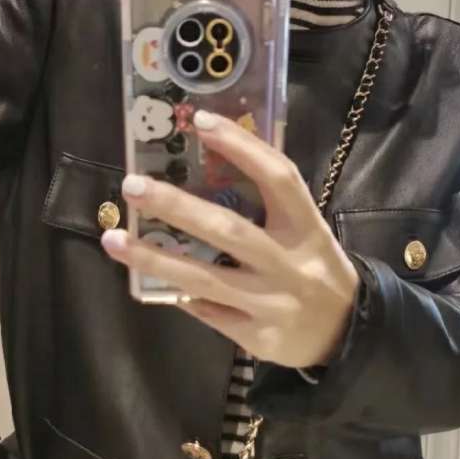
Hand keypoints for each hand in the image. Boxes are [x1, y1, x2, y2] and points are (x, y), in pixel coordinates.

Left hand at [100, 109, 359, 368]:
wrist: (346, 335)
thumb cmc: (317, 272)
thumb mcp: (308, 234)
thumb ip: (272, 208)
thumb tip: (209, 171)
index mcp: (307, 230)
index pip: (279, 179)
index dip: (242, 147)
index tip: (200, 121)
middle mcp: (289, 265)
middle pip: (229, 231)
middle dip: (177, 206)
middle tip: (132, 185)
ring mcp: (272, 304)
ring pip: (205, 279)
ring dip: (155, 259)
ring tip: (113, 240)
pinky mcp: (257, 336)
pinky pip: (209, 312)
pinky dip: (181, 296)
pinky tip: (154, 282)